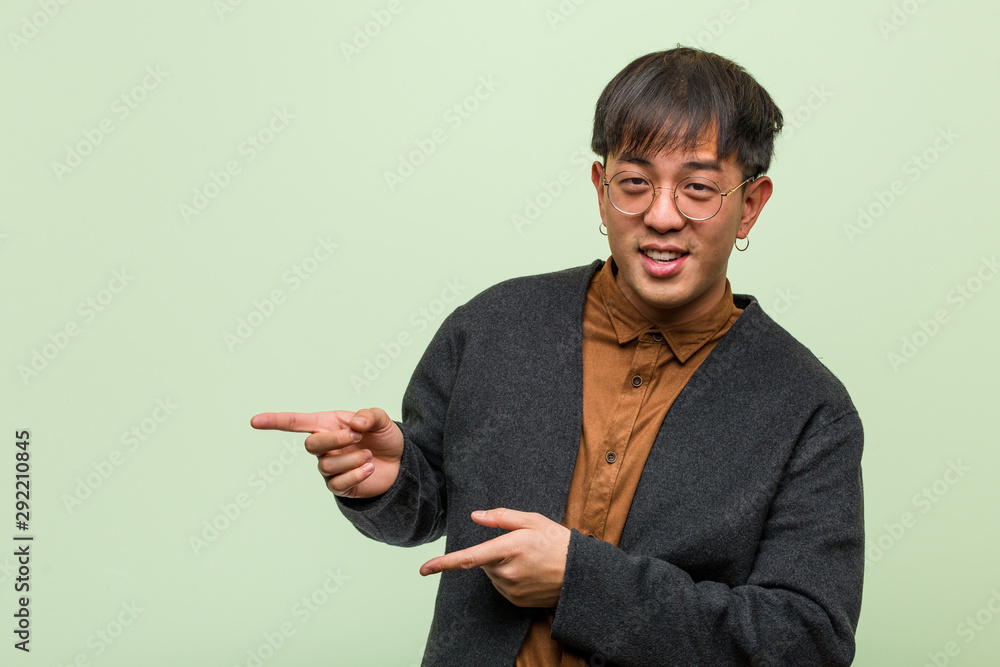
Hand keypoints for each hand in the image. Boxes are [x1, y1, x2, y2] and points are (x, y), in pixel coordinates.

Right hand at [250, 408, 402, 498]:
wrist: (399, 462)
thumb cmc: (383, 437)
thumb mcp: (381, 420)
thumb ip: (369, 415)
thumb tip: (355, 422)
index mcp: (328, 425)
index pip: (295, 423)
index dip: (275, 421)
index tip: (254, 421)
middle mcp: (324, 446)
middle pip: (311, 445)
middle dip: (335, 440)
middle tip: (358, 437)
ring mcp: (329, 467)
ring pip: (327, 465)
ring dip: (352, 458)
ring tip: (368, 455)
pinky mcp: (339, 486)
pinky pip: (338, 483)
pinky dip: (356, 474)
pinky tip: (369, 468)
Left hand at [419, 508, 570, 607]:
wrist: (581, 574)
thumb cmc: (557, 542)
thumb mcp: (532, 521)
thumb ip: (501, 517)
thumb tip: (475, 515)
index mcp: (509, 548)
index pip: (469, 558)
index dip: (444, 563)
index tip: (424, 569)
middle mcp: (507, 572)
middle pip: (483, 561)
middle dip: (493, 552)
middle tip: (519, 546)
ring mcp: (511, 589)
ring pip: (492, 574)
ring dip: (501, 565)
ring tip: (528, 559)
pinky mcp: (516, 601)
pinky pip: (502, 586)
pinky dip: (509, 578)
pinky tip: (529, 572)